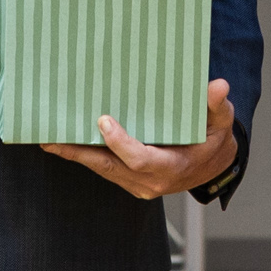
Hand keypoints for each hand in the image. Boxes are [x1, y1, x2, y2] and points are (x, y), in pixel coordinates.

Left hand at [43, 80, 240, 200]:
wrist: (212, 165)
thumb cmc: (214, 139)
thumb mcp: (221, 121)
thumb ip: (216, 106)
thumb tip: (218, 86)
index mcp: (172, 166)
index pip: (140, 158)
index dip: (120, 142)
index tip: (103, 120)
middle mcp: (151, 181)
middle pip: (109, 167)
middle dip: (80, 153)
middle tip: (52, 139)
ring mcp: (138, 184)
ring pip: (102, 170)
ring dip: (75, 155)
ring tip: (49, 140)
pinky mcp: (129, 180)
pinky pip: (104, 169)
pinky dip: (85, 156)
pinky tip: (65, 143)